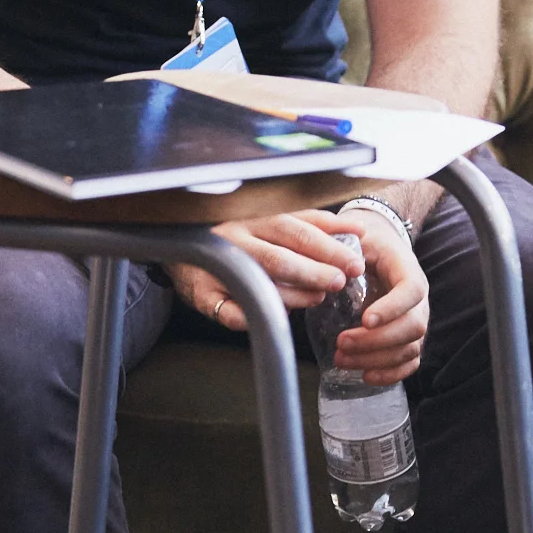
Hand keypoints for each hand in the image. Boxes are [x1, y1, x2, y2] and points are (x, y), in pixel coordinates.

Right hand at [166, 209, 360, 337]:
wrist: (178, 243)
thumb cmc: (236, 235)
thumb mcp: (270, 221)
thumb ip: (309, 223)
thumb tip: (353, 229)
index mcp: (255, 215)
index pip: (297, 227)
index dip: (328, 243)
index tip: (355, 257)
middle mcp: (235, 236)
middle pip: (279, 253)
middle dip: (315, 268)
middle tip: (341, 280)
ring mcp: (216, 264)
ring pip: (257, 280)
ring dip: (293, 292)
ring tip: (319, 297)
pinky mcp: (202, 292)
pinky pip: (227, 309)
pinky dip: (251, 316)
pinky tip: (275, 317)